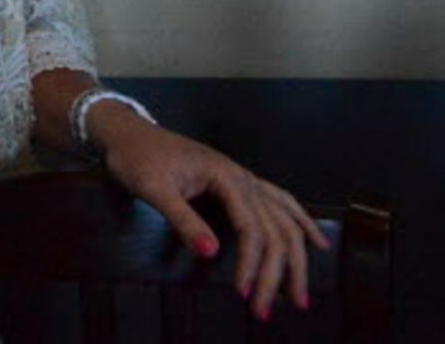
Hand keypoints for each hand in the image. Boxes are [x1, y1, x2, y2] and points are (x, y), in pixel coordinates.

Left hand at [94, 112, 326, 319]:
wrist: (127, 133)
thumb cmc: (137, 157)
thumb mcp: (153, 188)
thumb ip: (183, 219)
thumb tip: (210, 251)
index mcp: (226, 176)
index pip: (252, 228)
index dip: (252, 263)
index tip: (244, 292)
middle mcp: (243, 177)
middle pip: (275, 230)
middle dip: (276, 274)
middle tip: (266, 311)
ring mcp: (244, 179)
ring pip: (285, 221)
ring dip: (295, 259)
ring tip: (299, 295)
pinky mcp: (238, 182)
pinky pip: (281, 203)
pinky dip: (301, 223)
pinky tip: (316, 242)